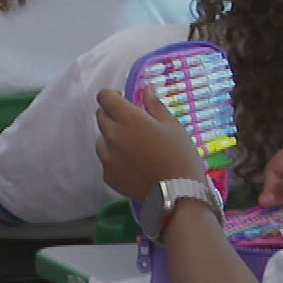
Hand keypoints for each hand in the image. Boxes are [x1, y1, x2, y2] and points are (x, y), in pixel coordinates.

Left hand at [96, 86, 207, 201]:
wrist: (179, 195)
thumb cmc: (180, 157)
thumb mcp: (173, 126)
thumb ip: (155, 105)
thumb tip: (146, 87)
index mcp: (128, 119)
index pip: (104, 96)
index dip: (113, 96)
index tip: (124, 101)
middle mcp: (112, 135)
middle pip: (101, 116)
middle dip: (113, 116)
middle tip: (134, 126)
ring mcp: (107, 156)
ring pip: (102, 139)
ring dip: (112, 138)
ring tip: (136, 149)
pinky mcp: (107, 174)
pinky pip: (106, 160)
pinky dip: (115, 159)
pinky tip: (135, 166)